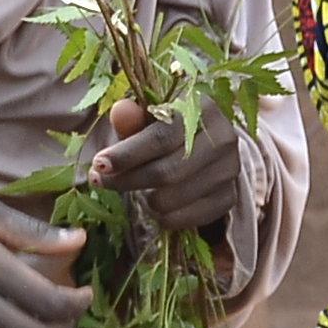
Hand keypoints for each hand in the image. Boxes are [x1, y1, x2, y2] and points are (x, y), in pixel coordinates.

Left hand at [88, 96, 245, 235]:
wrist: (209, 146)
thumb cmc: (170, 128)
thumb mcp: (150, 117)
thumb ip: (134, 118)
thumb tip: (120, 111)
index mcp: (203, 109)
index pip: (161, 137)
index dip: (127, 154)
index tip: (97, 164)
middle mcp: (223, 139)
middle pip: (166, 172)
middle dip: (126, 180)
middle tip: (100, 182)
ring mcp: (230, 171)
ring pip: (171, 199)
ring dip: (144, 201)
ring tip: (135, 191)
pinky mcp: (229, 198)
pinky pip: (184, 219)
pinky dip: (162, 217)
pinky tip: (154, 205)